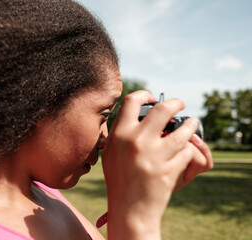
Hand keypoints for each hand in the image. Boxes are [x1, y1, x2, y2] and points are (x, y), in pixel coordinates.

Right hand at [101, 90, 212, 239]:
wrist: (129, 208)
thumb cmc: (119, 180)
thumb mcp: (111, 153)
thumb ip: (120, 132)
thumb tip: (134, 114)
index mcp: (119, 134)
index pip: (132, 101)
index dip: (145, 94)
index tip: (152, 98)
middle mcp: (136, 140)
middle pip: (163, 108)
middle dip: (176, 103)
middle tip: (181, 105)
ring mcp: (154, 154)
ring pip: (183, 129)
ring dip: (190, 125)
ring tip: (191, 124)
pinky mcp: (169, 169)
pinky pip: (186, 151)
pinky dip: (187, 150)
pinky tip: (185, 151)